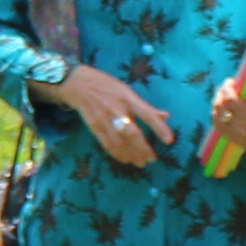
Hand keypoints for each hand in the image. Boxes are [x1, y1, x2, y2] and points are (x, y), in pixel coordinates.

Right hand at [48, 65, 169, 167]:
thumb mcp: (126, 90)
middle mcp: (117, 108)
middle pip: (133, 133)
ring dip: (131, 154)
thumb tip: (166, 116)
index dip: (159, 128)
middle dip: (143, 148)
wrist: (76, 82)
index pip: (147, 114)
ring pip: (119, 141)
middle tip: (151, 159)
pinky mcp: (93, 125)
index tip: (169, 141)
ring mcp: (103, 118)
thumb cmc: (105, 84)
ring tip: (140, 163)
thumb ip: (145, 105)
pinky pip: (106, 143)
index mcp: (128, 98)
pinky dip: (116, 153)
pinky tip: (124, 159)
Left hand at [200, 75, 245, 165]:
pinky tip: (221, 109)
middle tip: (225, 87)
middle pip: (221, 109)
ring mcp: (241, 139)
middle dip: (221, 94)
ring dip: (217, 105)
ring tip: (222, 96)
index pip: (231, 101)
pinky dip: (218, 117)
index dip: (227, 88)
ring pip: (217, 118)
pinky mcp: (238, 142)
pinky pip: (220, 128)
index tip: (230, 80)